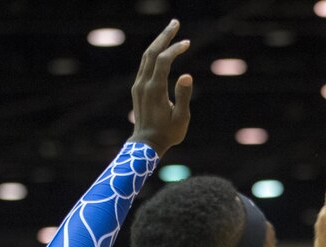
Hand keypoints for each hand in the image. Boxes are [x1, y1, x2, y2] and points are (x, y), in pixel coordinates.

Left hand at [128, 19, 192, 156]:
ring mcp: (138, 85)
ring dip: (157, 42)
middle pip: (151, 52)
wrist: (146, 144)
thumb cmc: (167, 134)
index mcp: (155, 89)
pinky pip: (144, 65)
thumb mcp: (181, 118)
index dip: (175, 49)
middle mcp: (143, 84)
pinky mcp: (138, 88)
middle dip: (164, 36)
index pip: (163, 60)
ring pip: (146, 57)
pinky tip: (161, 50)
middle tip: (175, 22)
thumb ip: (183, 96)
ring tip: (170, 31)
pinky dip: (154, 53)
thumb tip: (187, 75)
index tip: (187, 43)